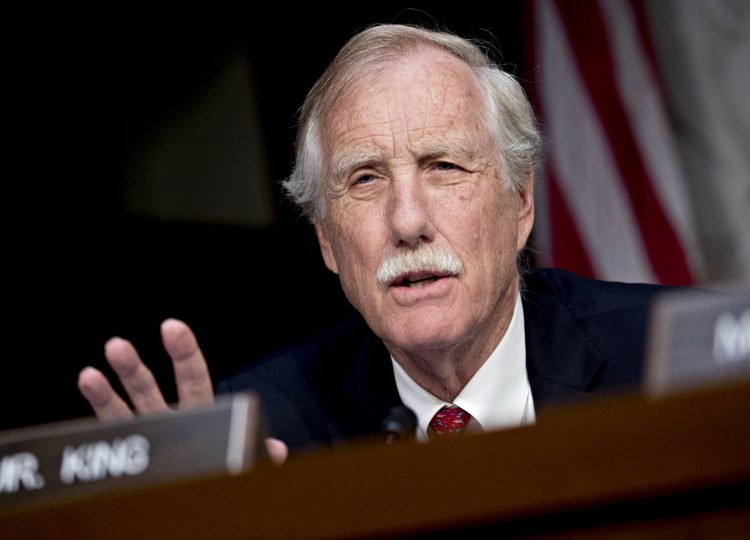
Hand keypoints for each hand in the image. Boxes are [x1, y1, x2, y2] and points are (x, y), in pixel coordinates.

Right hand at [78, 318, 287, 464]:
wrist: (202, 506)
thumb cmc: (225, 475)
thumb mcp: (246, 462)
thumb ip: (258, 454)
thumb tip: (275, 450)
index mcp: (200, 415)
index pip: (192, 379)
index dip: (184, 353)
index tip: (172, 327)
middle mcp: (169, 421)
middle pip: (149, 391)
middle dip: (133, 369)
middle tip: (117, 345)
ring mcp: (147, 438)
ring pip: (124, 413)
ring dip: (106, 394)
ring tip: (89, 373)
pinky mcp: (132, 459)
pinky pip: (112, 439)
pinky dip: (97, 426)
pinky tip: (87, 396)